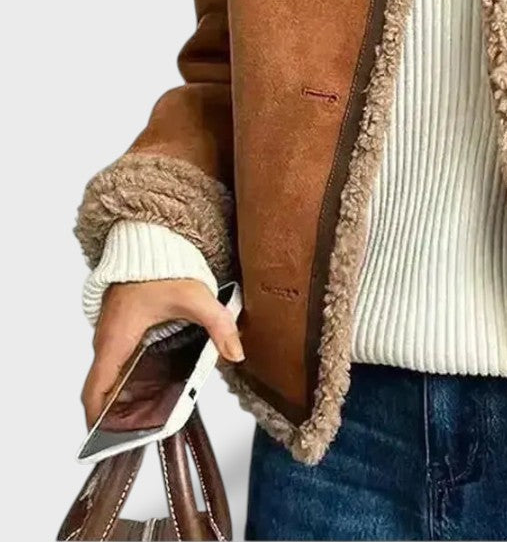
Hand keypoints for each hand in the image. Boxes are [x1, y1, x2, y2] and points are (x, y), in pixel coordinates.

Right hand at [81, 279, 243, 428]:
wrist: (146, 242)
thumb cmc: (159, 268)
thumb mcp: (195, 297)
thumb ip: (218, 325)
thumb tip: (236, 353)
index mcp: (116, 340)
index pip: (95, 390)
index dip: (97, 418)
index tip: (104, 440)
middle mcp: (107, 341)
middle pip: (102, 388)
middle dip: (115, 413)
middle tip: (138, 432)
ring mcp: (111, 335)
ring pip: (110, 375)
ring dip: (122, 395)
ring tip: (149, 414)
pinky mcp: (120, 328)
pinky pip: (118, 360)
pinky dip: (128, 377)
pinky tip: (153, 384)